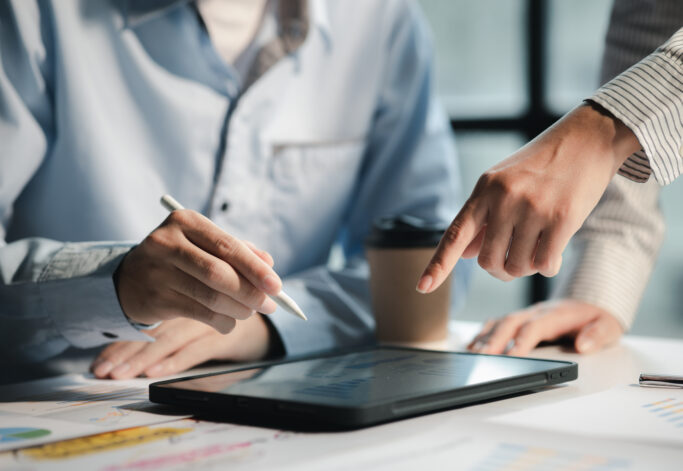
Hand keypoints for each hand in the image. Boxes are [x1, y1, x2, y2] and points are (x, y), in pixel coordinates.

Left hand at [91, 315, 272, 378]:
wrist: (269, 316)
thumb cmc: (228, 308)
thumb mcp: (203, 310)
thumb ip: (168, 325)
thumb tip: (137, 340)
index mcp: (182, 295)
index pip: (145, 321)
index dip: (121, 340)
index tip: (100, 362)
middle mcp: (192, 307)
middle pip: (152, 332)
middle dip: (125, 353)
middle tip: (103, 371)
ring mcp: (208, 323)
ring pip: (169, 340)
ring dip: (143, 359)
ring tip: (119, 374)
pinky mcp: (225, 337)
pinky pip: (195, 350)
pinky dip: (174, 361)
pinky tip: (154, 373)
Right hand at [116, 209, 280, 333]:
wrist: (131, 278)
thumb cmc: (182, 258)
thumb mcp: (206, 245)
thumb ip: (239, 250)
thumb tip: (269, 264)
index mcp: (185, 221)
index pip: (228, 246)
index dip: (256, 268)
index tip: (277, 286)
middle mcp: (167, 242)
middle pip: (219, 272)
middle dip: (251, 292)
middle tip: (270, 306)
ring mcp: (157, 271)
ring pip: (210, 296)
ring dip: (239, 310)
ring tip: (250, 313)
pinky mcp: (154, 298)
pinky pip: (199, 314)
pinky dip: (222, 322)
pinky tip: (230, 323)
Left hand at [417, 103, 640, 291]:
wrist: (587, 139)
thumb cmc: (541, 165)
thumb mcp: (504, 182)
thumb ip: (483, 217)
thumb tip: (464, 255)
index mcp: (484, 190)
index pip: (454, 235)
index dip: (438, 265)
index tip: (422, 288)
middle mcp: (504, 198)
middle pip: (489, 262)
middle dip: (500, 268)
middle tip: (514, 256)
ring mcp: (532, 208)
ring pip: (517, 267)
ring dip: (526, 267)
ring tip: (536, 247)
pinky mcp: (562, 218)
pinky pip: (544, 264)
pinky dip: (548, 265)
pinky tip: (553, 249)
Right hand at [468, 300, 622, 355]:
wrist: (590, 301)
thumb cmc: (596, 318)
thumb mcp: (608, 326)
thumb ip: (598, 335)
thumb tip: (583, 345)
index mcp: (555, 315)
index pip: (535, 327)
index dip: (522, 340)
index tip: (511, 355)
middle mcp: (536, 312)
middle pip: (510, 323)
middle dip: (494, 339)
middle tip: (483, 357)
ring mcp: (525, 314)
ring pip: (500, 322)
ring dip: (485, 337)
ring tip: (472, 353)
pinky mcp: (519, 318)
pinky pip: (497, 323)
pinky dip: (483, 333)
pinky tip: (472, 345)